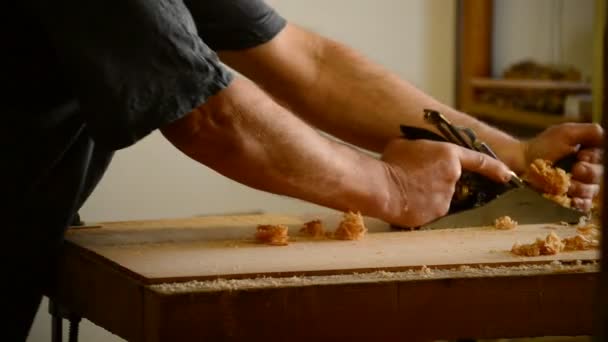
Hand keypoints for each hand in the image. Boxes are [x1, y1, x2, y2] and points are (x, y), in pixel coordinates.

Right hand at [380, 139, 512, 226]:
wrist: (382, 187)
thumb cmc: (391, 162)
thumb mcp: (407, 145)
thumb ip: (424, 150)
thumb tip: (421, 158)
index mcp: (449, 154)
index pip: (479, 161)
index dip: (495, 168)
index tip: (508, 175)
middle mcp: (453, 177)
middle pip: (451, 180)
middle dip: (436, 180)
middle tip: (414, 179)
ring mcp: (446, 198)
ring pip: (440, 197)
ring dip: (427, 195)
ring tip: (405, 190)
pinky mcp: (436, 215)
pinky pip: (431, 211)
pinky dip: (421, 207)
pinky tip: (406, 202)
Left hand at [523, 123, 603, 210]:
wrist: (521, 163)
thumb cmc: (542, 146)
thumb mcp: (566, 132)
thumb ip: (589, 132)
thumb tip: (604, 135)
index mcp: (590, 155)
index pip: (603, 160)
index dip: (595, 159)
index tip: (582, 155)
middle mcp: (588, 171)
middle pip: (601, 176)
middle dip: (590, 172)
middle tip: (576, 168)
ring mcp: (579, 187)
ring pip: (593, 191)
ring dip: (582, 187)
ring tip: (567, 182)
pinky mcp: (569, 201)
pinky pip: (583, 206)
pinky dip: (580, 202)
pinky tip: (573, 198)